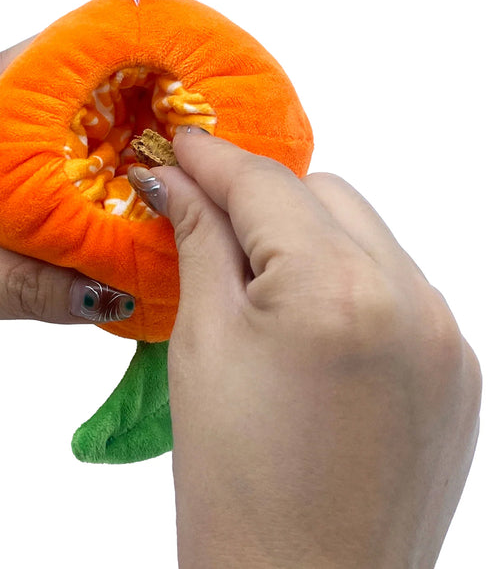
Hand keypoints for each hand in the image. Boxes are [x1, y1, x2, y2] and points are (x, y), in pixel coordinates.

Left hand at [0, 42, 133, 427]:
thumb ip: (28, 287)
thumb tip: (109, 290)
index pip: (0, 80)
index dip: (54, 55)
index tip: (109, 48)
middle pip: (22, 135)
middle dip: (78, 125)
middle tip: (137, 124)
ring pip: (19, 194)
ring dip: (65, 193)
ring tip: (123, 189)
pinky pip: (10, 245)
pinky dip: (46, 249)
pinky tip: (78, 258)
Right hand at [136, 128, 481, 567]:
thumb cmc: (235, 485)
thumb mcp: (203, 344)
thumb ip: (199, 242)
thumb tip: (175, 181)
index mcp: (340, 292)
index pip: (268, 185)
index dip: (214, 159)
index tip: (179, 146)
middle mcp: (413, 302)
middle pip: (326, 195)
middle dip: (263, 198)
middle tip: (208, 220)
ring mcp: (446, 338)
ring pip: (366, 235)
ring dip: (307, 237)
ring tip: (256, 281)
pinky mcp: (457, 371)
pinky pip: (396, 287)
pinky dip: (346, 281)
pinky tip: (306, 322)